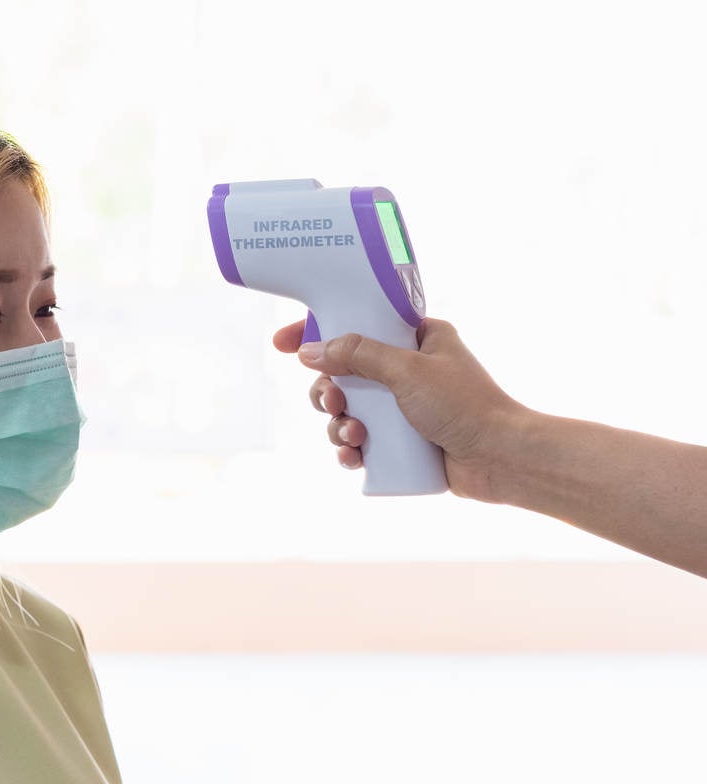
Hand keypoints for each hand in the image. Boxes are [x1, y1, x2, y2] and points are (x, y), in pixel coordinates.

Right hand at [271, 317, 527, 501]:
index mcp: (415, 339)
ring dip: (338, 425)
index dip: (316, 331)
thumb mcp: (407, 370)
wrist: (501, 459)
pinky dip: (349, 449)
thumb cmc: (465, 405)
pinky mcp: (400, 443)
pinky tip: (353, 457)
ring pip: (347, 410)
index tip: (283, 344)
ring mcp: (402, 408)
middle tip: (333, 402)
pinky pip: (359, 442)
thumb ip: (357, 354)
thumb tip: (309, 351)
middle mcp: (406, 371)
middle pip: (342, 372)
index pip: (356, 324)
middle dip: (328, 390)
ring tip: (352, 436)